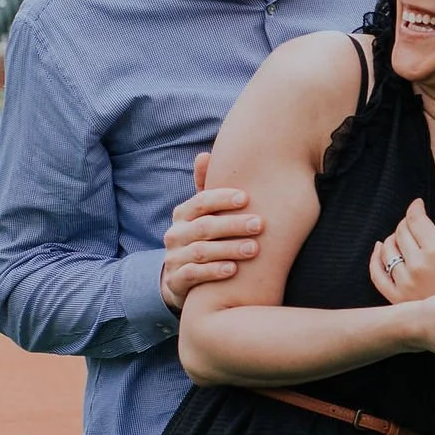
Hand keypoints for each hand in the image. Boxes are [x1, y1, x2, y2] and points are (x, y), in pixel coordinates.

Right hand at [161, 151, 260, 315]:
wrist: (183, 278)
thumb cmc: (203, 239)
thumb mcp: (204, 215)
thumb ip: (207, 188)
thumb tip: (203, 155)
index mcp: (183, 214)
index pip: (201, 202)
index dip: (222, 199)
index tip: (247, 198)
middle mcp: (176, 233)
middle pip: (204, 227)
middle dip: (233, 225)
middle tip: (259, 225)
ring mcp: (174, 257)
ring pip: (201, 251)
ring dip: (229, 249)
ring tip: (254, 249)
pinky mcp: (176, 280)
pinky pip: (193, 274)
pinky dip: (213, 271)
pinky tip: (233, 270)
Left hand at [369, 196, 434, 316]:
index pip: (415, 219)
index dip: (415, 208)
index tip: (418, 205)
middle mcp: (416, 266)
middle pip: (400, 232)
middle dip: (407, 222)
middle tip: (416, 223)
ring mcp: (404, 283)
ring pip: (387, 249)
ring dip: (393, 238)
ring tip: (404, 237)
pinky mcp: (396, 297)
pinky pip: (377, 273)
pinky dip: (376, 258)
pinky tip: (381, 250)